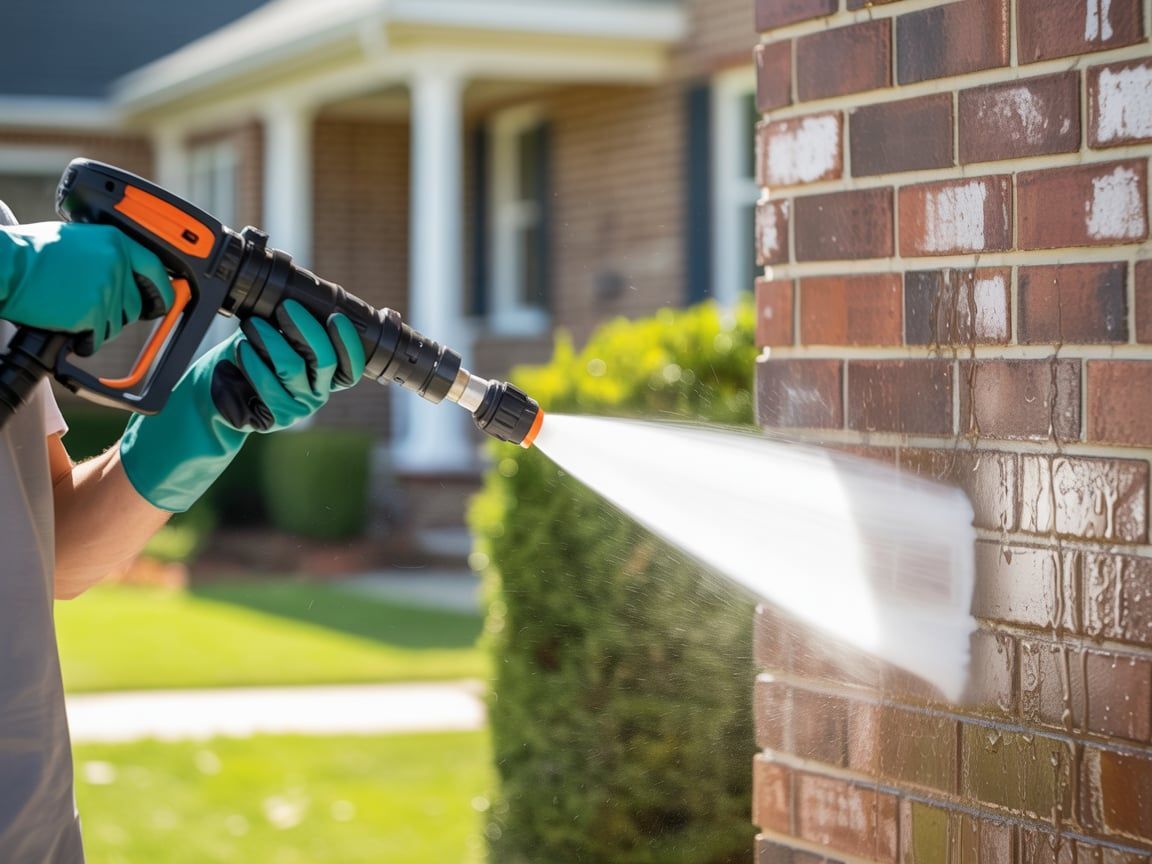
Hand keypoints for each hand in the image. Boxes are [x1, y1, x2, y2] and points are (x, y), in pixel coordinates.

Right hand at [0, 222, 173, 351]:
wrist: (4, 266)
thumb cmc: (30, 254)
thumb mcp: (77, 240)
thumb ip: (105, 254)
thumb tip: (126, 272)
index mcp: (115, 242)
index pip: (154, 268)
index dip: (162, 289)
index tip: (166, 300)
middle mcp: (116, 263)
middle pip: (134, 304)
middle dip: (115, 313)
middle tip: (87, 307)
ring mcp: (106, 289)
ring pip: (116, 324)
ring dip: (96, 326)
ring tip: (68, 309)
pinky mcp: (93, 313)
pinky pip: (97, 338)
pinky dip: (82, 340)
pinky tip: (63, 324)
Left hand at [119, 300, 366, 511]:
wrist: (216, 393)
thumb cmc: (247, 360)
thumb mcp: (273, 338)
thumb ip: (290, 327)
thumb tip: (295, 296)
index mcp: (326, 376)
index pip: (350, 364)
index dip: (347, 341)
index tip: (335, 316)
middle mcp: (319, 393)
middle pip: (324, 360)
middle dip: (304, 328)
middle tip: (285, 308)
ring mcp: (300, 407)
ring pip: (291, 367)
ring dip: (270, 339)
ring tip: (252, 325)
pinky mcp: (278, 417)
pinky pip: (267, 383)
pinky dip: (253, 361)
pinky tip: (242, 349)